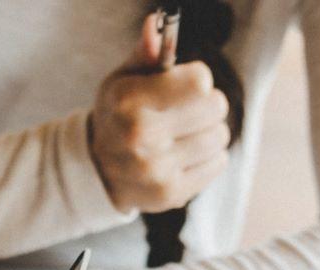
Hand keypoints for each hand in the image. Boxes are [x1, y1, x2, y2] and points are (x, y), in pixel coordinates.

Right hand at [90, 12, 231, 214]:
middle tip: (188, 109)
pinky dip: (208, 157)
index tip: (184, 84)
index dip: (197, 78)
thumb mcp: (124, 79)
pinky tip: (185, 155)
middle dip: (207, 104)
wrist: (99, 170)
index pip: (200, 81)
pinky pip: (218, 163)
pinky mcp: (172, 194)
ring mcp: (157, 171)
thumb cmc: (119, 114)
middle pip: (216, 107)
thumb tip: (156, 24)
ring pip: (220, 137)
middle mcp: (142, 139)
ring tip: (185, 133)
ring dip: (208, 132)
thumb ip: (146, 52)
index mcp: (130, 103)